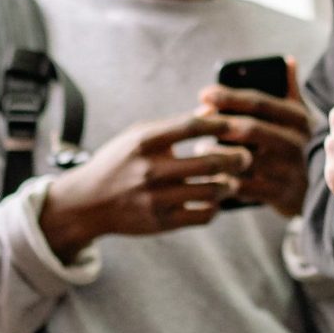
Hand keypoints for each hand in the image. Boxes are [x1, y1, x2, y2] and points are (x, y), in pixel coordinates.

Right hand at [37, 116, 255, 257]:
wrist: (88, 202)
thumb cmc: (119, 162)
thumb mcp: (139, 136)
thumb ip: (177, 124)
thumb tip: (214, 109)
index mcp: (145, 141)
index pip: (193, 127)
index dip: (221, 124)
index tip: (238, 125)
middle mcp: (151, 169)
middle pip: (211, 162)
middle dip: (237, 158)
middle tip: (245, 157)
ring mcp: (156, 198)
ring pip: (212, 191)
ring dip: (229, 184)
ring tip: (231, 179)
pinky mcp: (161, 222)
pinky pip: (203, 215)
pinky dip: (215, 207)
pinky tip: (213, 200)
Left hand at [194, 60, 311, 217]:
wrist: (318, 192)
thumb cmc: (298, 146)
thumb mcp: (301, 118)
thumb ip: (291, 90)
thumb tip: (287, 61)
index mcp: (298, 119)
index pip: (259, 102)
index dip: (229, 95)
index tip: (204, 93)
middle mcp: (296, 143)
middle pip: (250, 128)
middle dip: (219, 123)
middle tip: (197, 121)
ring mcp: (289, 170)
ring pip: (243, 158)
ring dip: (217, 153)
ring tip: (200, 148)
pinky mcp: (280, 195)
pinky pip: (244, 186)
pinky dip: (224, 179)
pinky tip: (212, 174)